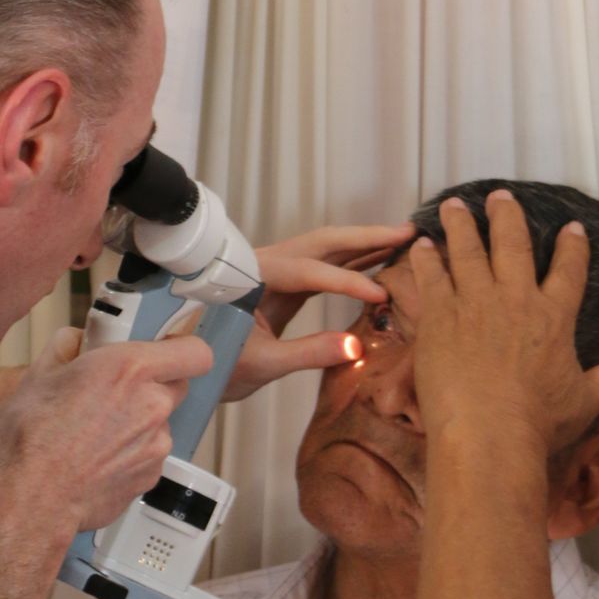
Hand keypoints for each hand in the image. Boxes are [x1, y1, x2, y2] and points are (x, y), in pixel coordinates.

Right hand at [0, 327, 213, 538]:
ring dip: (140, 422)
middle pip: (178, 385)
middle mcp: (153, 404)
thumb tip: (77, 340)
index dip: (182, 351)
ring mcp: (156, 444)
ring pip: (161, 423)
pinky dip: (132, 454)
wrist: (30, 497)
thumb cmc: (30, 438)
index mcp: (130, 369)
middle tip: (119, 391)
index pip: (195, 352)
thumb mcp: (39, 374)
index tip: (166, 351)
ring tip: (98, 434)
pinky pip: (150, 455)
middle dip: (155, 384)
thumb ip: (68, 346)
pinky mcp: (151, 475)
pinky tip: (98, 459)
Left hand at [223, 224, 413, 399]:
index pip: (309, 272)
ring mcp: (276, 272)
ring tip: (403, 239)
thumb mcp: (263, 364)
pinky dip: (352, 263)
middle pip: (322, 243)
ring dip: (364, 244)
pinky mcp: (284, 285)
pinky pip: (323, 267)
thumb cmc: (215, 363)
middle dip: (366, 237)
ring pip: (325, 250)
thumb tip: (356, 347)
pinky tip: (378, 261)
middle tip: (407, 232)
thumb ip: (309, 353)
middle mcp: (266, 265)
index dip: (348, 282)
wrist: (191, 367)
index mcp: (253, 277)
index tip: (381, 294)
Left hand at [411, 192, 598, 458]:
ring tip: (453, 205)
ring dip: (460, 226)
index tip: (572, 228)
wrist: (488, 432)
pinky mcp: (439, 315)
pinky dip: (425, 258)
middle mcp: (515, 299)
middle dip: (507, 218)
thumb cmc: (537, 421)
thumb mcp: (584, 402)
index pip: (569, 272)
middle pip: (513, 246)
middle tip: (500, 197)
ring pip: (467, 251)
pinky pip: (431, 276)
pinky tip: (420, 244)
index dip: (572, 248)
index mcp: (553, 317)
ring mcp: (474, 303)